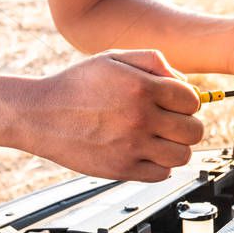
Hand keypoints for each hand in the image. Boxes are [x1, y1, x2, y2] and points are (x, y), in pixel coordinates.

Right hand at [26, 50, 203, 181]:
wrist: (40, 114)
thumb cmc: (77, 85)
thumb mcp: (113, 58)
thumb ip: (153, 61)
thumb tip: (183, 81)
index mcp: (142, 88)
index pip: (192, 100)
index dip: (187, 101)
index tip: (176, 104)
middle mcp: (140, 118)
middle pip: (194, 131)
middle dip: (186, 125)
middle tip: (171, 123)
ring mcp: (132, 146)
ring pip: (182, 156)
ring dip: (176, 147)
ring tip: (160, 140)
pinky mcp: (121, 169)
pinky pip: (161, 174)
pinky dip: (159, 166)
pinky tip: (145, 152)